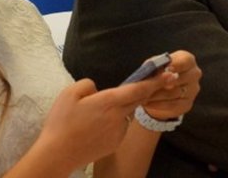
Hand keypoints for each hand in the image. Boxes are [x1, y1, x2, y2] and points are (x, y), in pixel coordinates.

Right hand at [34, 77, 162, 171]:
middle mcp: (118, 116)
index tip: (169, 74)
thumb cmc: (61, 122)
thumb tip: (98, 90)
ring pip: (127, 114)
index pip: (138, 89)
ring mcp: (118, 132)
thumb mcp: (69, 93)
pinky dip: (115, 122)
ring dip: (123, 108)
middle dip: (148, 90)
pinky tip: (97, 126)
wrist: (58, 154)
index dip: (155, 81)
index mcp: (109, 102)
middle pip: (138, 100)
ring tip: (99, 112)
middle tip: (158, 81)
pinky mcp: (115, 143)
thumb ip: (88, 85)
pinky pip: (120, 127)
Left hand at [141, 50, 201, 120]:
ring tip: (144, 94)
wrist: (159, 89)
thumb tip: (158, 71)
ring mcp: (192, 90)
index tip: (167, 69)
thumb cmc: (157, 71)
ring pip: (175, 93)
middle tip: (151, 84)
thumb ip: (156, 65)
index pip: (186, 61)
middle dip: (164, 81)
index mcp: (187, 60)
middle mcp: (194, 74)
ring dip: (158, 94)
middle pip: (182, 78)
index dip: (176, 65)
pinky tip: (148, 103)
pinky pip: (173, 105)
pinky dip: (159, 104)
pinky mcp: (187, 104)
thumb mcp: (154, 65)